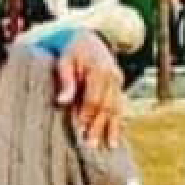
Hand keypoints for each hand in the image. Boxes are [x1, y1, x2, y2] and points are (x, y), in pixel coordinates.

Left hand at [54, 29, 127, 146]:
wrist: (89, 38)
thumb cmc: (72, 50)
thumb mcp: (64, 61)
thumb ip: (66, 81)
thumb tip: (62, 102)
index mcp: (99, 70)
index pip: (94, 99)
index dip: (87, 116)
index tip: (80, 130)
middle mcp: (113, 77)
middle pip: (107, 107)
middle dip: (100, 127)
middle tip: (91, 145)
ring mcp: (119, 82)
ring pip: (117, 108)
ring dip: (113, 128)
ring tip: (111, 146)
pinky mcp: (119, 86)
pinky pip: (121, 106)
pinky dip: (120, 121)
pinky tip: (118, 135)